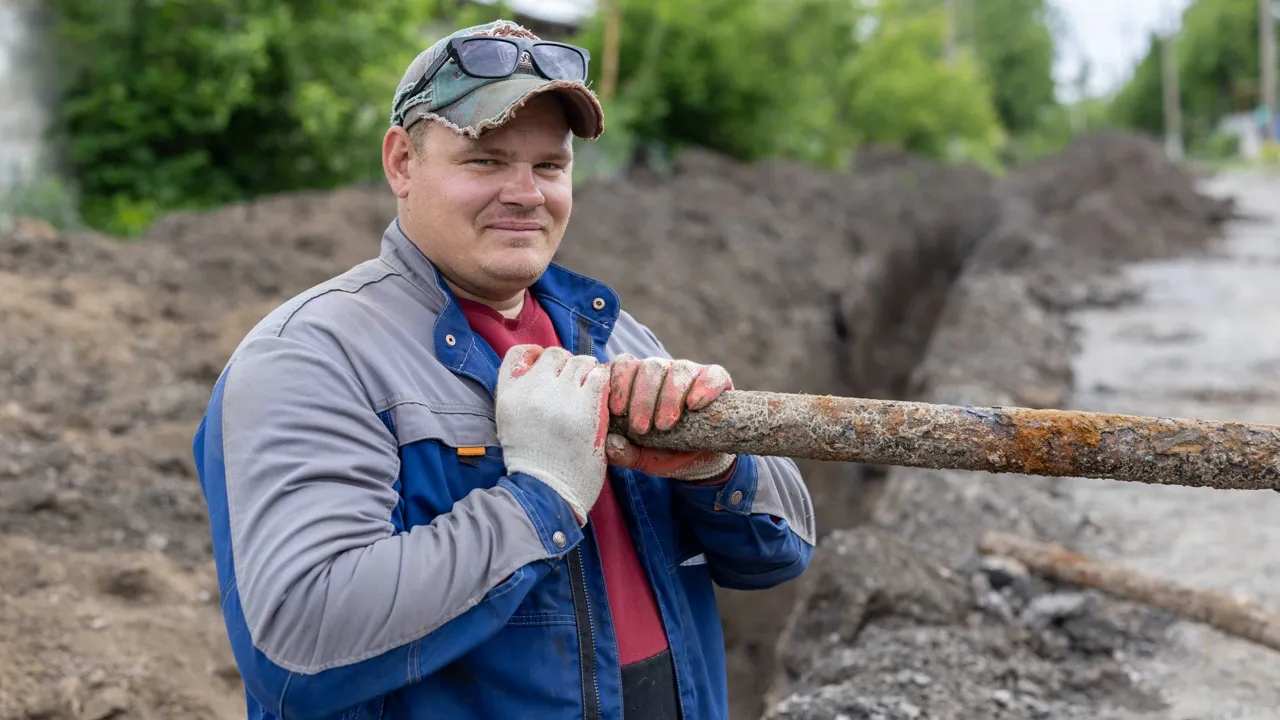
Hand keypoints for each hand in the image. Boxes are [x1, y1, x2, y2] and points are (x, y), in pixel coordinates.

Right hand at [495, 345, 610, 524]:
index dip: (536, 356)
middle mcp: (533, 390)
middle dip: (566, 366)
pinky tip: (601, 401)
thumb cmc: (533, 461)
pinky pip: (600, 376)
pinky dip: (603, 384)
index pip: (520, 353)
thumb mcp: (510, 423)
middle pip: (555, 354)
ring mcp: (561, 397)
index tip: (546, 370)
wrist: (547, 492)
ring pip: (581, 361)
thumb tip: (539, 363)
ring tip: (588, 395)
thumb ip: (520, 394)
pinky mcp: (587, 408)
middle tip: (573, 388)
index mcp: (509, 394)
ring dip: (588, 374)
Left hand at [604, 355, 736, 481]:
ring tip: (666, 424)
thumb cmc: (666, 453)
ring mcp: (692, 374)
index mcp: (639, 382)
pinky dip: (704, 387)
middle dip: (643, 398)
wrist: (703, 462)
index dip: (619, 383)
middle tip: (641, 427)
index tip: (618, 411)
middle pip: (651, 366)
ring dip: (669, 397)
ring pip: (678, 369)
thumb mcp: (642, 458)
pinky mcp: (718, 381)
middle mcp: (664, 372)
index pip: (625, 365)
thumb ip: (623, 452)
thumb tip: (610, 443)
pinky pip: (713, 374)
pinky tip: (695, 405)